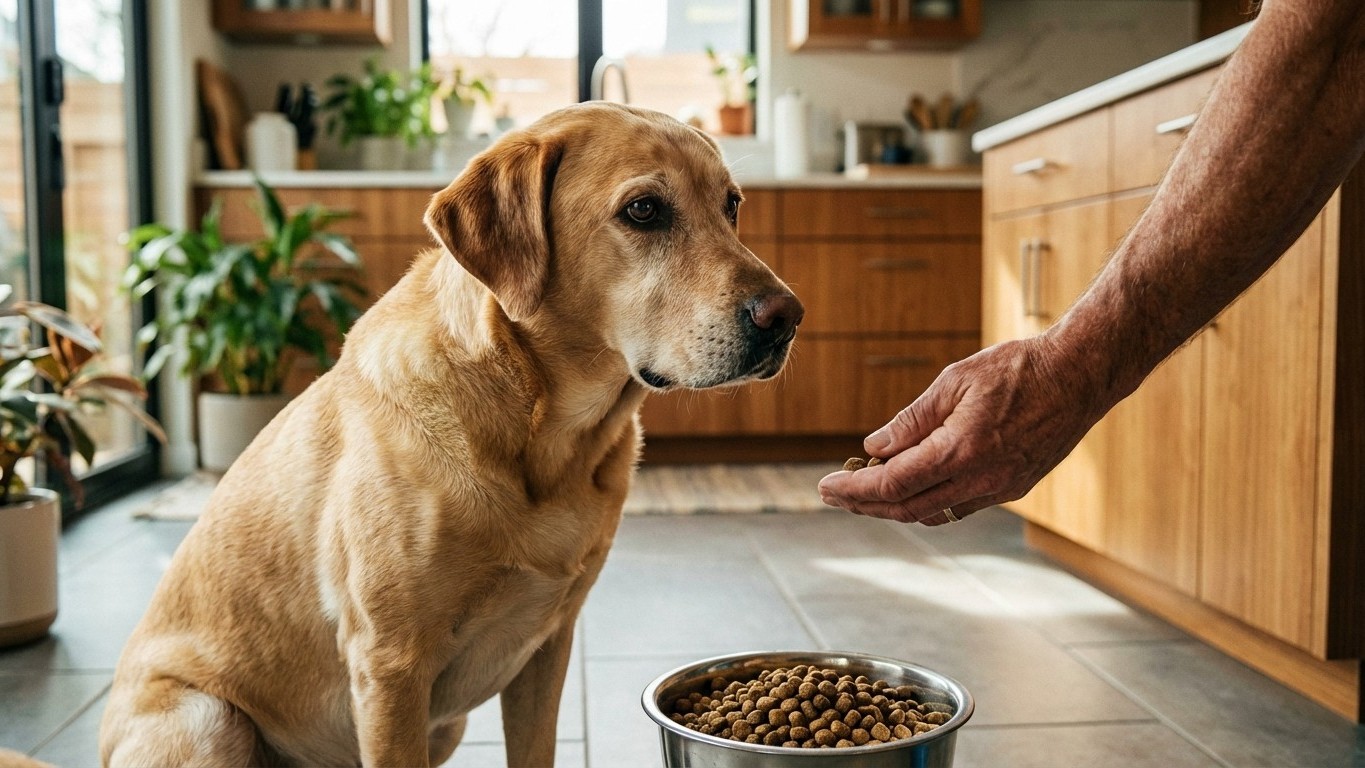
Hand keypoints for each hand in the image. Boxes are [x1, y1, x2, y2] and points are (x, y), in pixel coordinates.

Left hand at [817, 335, 1106, 524]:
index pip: (891, 483)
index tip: (826, 486)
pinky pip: (959, 506)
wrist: (1081, 375)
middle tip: (834, 494)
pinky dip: (927, 502)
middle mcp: (979, 479)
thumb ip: (911, 420)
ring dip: (895, 507)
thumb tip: (873, 447)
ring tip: (864, 491)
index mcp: (959, 451)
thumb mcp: (954, 382)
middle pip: (906, 507)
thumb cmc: (1018, 368)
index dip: (853, 489)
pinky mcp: (1013, 488)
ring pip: (933, 513)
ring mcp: (999, 488)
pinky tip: (910, 487)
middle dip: (864, 504)